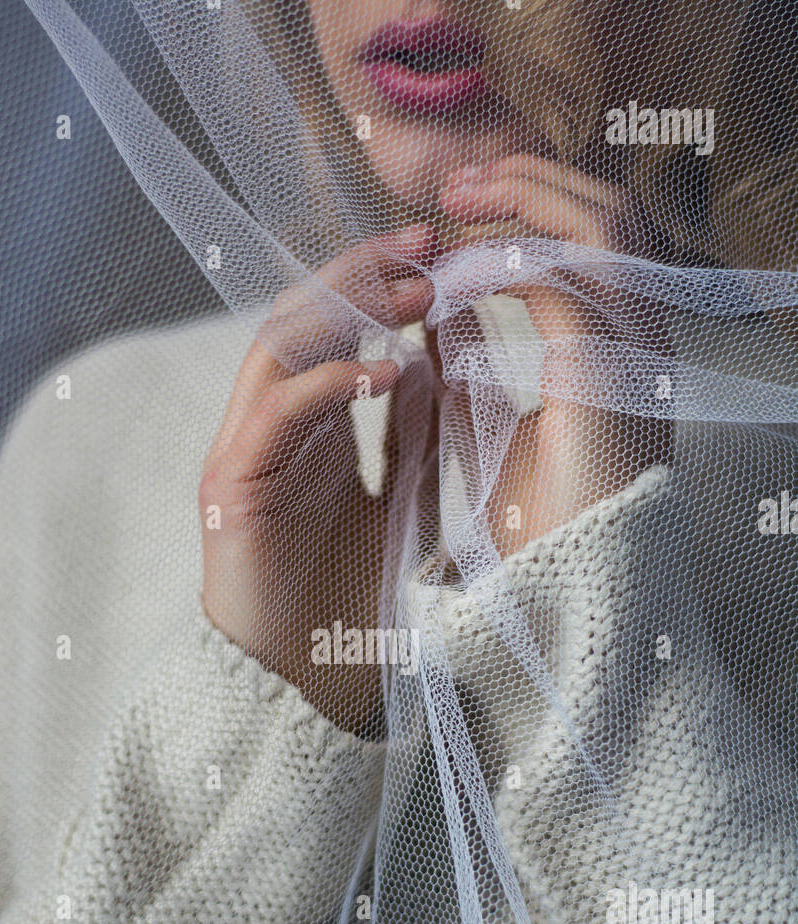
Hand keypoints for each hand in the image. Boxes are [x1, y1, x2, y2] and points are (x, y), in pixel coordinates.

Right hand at [200, 226, 436, 732]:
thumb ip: (412, 441)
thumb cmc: (352, 612)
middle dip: (367, 274)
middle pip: (304, 318)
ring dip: (347, 309)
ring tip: (416, 290)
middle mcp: (270, 429)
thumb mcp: (402, 506)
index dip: (387, 285)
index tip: (451, 255)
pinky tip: (386, 370)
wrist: (303, 693)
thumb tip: (432, 365)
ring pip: (281, 345)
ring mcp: (245, 453)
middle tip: (431, 245)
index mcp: (311, 430)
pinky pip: (275, 412)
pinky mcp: (230, 487)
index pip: (338, 328)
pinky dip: (328, 382)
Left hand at [440, 155, 668, 554]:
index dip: (531, 211)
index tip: (458, 213)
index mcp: (622, 348)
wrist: (565, 589)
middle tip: (452, 186)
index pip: (596, 241)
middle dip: (529, 182)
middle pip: (610, 211)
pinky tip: (452, 274)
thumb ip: (467, 365)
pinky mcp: (605, 372)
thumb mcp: (488, 427)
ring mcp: (635, 350)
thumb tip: (433, 309)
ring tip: (454, 203)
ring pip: (600, 226)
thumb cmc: (537, 526)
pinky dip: (501, 265)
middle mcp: (642, 337)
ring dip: (523, 202)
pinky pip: (558, 282)